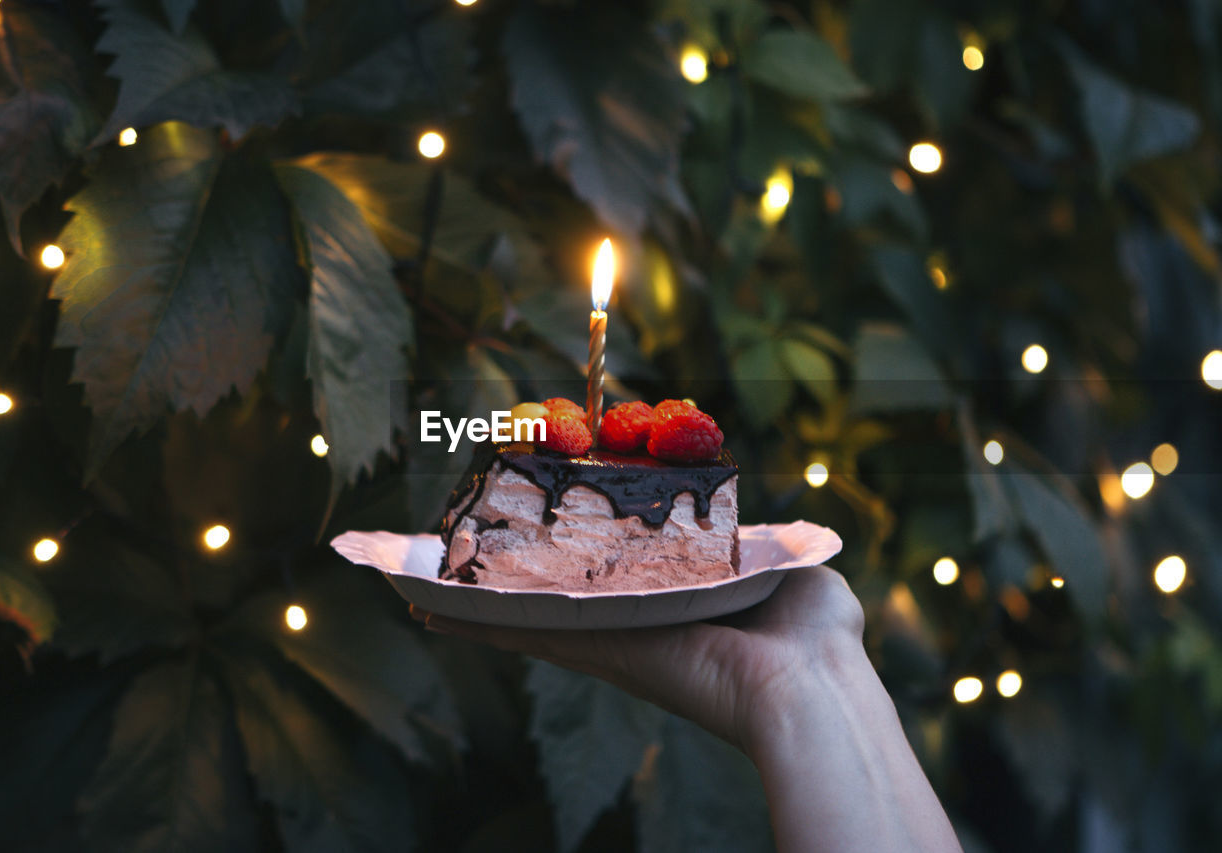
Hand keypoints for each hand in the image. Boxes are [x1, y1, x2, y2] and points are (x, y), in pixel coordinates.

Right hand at [410, 564, 864, 758]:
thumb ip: (771, 548)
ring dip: (476, 595)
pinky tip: (433, 610)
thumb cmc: (812, 630)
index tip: (542, 516)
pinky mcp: (598, 647)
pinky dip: (477, 621)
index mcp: (677, 592)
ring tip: (427, 581)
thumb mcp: (790, 565)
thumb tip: (779, 540)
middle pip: (557, 588)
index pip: (612, 564)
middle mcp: (634, 614)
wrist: (807, 683)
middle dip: (509, 571)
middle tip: (464, 551)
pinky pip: (527, 631)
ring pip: (529, 610)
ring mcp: (611, 633)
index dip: (573, 541)